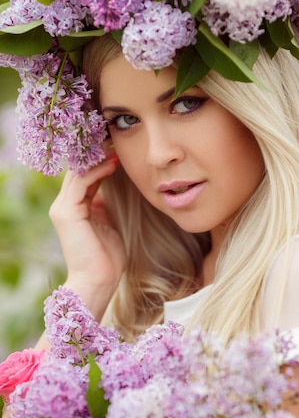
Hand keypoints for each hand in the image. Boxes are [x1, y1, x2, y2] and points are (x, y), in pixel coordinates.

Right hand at [49, 150, 126, 319]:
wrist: (99, 281)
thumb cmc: (107, 258)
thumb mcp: (108, 225)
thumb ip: (105, 206)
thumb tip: (112, 187)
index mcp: (74, 207)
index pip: (83, 173)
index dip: (97, 158)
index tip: (116, 145)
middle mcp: (64, 204)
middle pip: (77, 168)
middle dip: (95, 151)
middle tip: (115, 136)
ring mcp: (63, 208)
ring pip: (77, 171)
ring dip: (96, 156)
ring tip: (114, 143)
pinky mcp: (67, 213)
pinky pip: (81, 183)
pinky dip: (97, 170)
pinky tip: (112, 163)